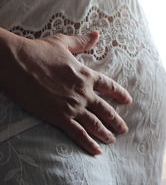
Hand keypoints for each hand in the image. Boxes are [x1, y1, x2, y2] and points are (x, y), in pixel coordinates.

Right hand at [3, 31, 131, 154]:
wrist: (18, 63)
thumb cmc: (39, 51)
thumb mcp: (64, 43)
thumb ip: (82, 41)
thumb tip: (97, 34)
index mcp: (85, 74)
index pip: (109, 86)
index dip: (120, 94)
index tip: (128, 101)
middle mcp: (83, 92)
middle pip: (105, 109)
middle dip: (116, 120)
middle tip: (124, 129)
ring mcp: (72, 106)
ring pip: (95, 124)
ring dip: (106, 133)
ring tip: (113, 139)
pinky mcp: (58, 117)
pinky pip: (78, 133)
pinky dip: (88, 143)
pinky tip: (96, 150)